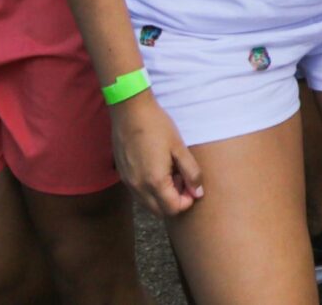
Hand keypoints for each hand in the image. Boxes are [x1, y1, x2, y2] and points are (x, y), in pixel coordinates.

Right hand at [113, 95, 203, 216]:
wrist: (130, 111)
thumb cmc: (157, 126)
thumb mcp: (179, 148)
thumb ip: (191, 172)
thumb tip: (198, 192)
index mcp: (155, 181)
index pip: (173, 209)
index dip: (187, 201)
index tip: (191, 184)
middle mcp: (138, 187)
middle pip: (160, 211)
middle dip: (175, 201)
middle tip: (182, 179)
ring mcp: (128, 183)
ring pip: (148, 203)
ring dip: (162, 196)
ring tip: (170, 172)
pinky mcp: (123, 176)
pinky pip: (139, 193)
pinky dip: (150, 189)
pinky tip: (156, 168)